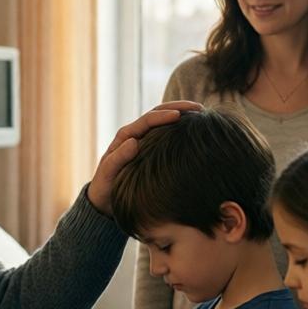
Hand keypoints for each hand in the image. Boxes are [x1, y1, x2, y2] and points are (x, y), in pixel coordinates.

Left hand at [87, 101, 202, 214]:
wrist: (105, 201)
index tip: (179, 115)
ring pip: (165, 123)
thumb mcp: (109, 173)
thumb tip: (134, 142)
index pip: (147, 120)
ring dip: (183, 116)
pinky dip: (181, 130)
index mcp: (126, 136)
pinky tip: (195, 132)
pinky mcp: (152, 151)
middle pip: (159, 114)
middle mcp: (136, 134)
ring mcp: (145, 141)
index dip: (163, 116)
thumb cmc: (105, 187)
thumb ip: (119, 158)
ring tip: (202, 115)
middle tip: (199, 108)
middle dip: (179, 108)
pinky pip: (168, 136)